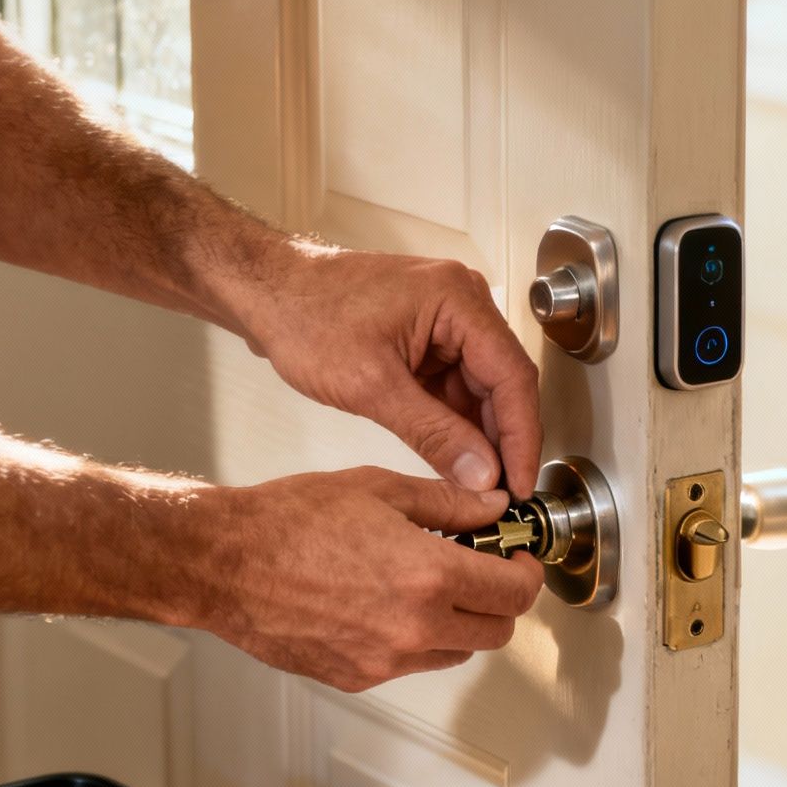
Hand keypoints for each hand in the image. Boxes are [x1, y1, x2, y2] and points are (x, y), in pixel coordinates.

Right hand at [184, 467, 542, 690]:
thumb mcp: (379, 489)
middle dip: (500, 601)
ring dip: (459, 622)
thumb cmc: (290, 521)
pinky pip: (409, 664)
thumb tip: (494, 509)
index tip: (518, 557)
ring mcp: (385, 661)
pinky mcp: (357, 677)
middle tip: (485, 570)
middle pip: (496, 632)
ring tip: (429, 584)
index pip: (515, 592)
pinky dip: (415, 639)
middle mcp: (414, 628)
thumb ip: (449, 503)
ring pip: (456, 652)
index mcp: (429, 576)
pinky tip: (387, 603)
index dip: (527, 572)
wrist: (224, 564)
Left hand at [234, 241, 541, 497]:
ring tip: (478, 486)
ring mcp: (446, 320)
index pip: (513, 376)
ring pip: (480, 389)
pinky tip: (455, 459)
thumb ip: (433, 433)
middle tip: (503, 495)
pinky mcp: (427, 337)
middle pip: (502, 383)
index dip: (522, 437)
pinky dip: (455, 423)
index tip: (522, 484)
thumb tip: (481, 475)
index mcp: (458, 300)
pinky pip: (454, 386)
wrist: (264, 291)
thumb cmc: (304, 317)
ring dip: (479, 436)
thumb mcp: (371, 385)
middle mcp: (462, 304)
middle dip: (503, 441)